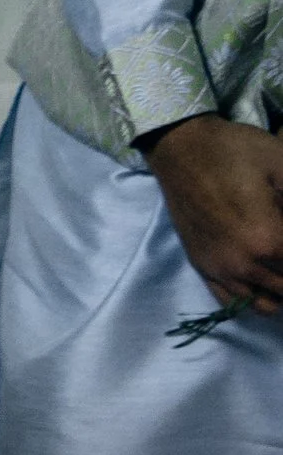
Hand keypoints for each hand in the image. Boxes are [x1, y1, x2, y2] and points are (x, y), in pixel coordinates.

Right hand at [142, 115, 282, 311]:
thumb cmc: (237, 152)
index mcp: (269, 239)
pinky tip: (266, 287)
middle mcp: (245, 264)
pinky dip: (254, 301)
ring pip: (264, 305)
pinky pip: (231, 303)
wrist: (182, 149)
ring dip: (281, 294)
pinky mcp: (204, 267)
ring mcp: (221, 269)